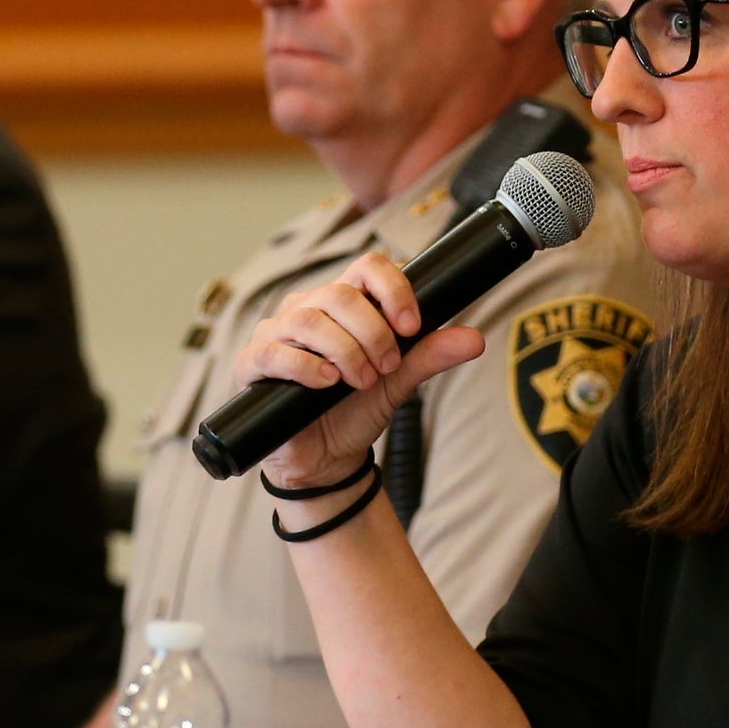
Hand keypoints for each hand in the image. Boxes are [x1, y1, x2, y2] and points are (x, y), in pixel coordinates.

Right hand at [230, 251, 484, 489]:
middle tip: (387, 367)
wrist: (327, 460)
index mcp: (343, 302)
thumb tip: (474, 339)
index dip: (393, 290)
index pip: (367, 268)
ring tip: (362, 381)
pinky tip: (327, 383)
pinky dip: (306, 367)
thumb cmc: (355, 410)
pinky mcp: (253, 364)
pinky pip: (274, 352)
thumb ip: (430, 356)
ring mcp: (276, 334)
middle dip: (372, 332)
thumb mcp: (399, 382)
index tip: (412, 326)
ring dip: (345, 350)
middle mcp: (306, 308)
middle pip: (339, 293)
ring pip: (308, 320)